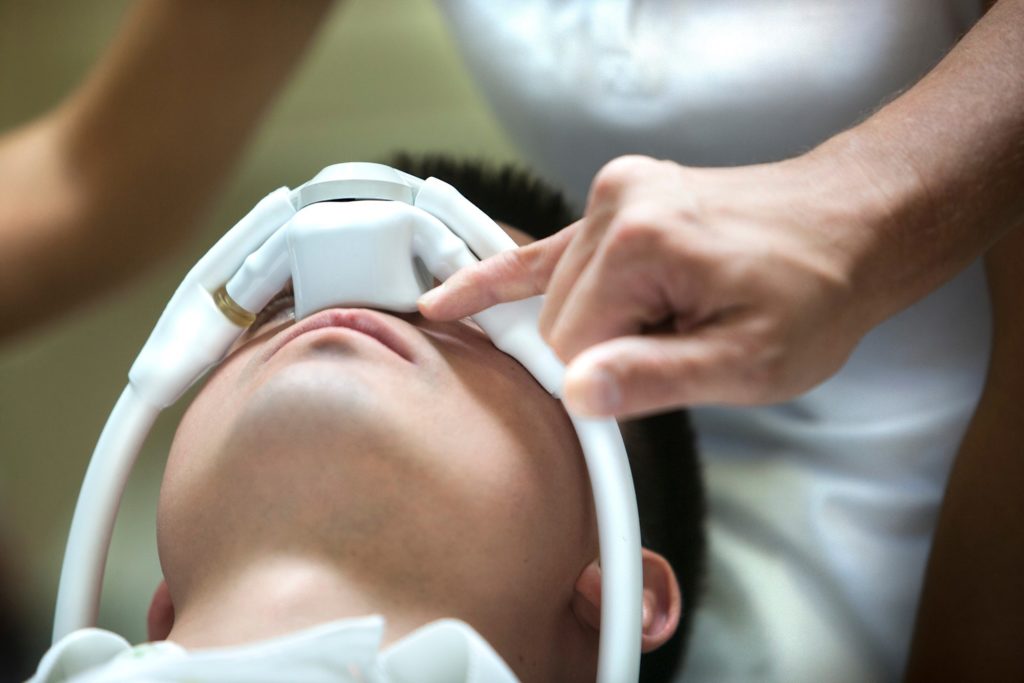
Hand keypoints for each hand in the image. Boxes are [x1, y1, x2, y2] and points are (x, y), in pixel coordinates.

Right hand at [419, 153, 902, 416]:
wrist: (851, 224)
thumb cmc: (814, 294)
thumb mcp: (753, 361)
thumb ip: (658, 379)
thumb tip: (575, 395)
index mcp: (641, 244)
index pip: (568, 348)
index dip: (601, 387)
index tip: (640, 398)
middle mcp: (614, 205)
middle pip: (556, 321)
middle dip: (601, 355)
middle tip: (675, 352)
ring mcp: (610, 193)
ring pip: (554, 296)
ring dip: (595, 326)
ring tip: (670, 317)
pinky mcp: (612, 195)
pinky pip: (543, 250)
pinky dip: (502, 279)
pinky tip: (448, 301)